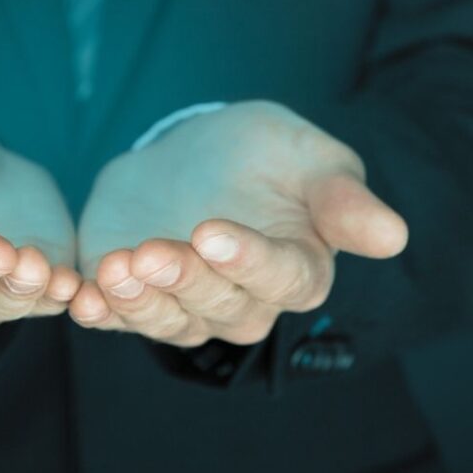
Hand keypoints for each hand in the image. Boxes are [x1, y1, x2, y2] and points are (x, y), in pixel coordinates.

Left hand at [71, 101, 407, 346]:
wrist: (193, 153)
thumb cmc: (261, 154)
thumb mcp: (305, 156)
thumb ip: (340, 196)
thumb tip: (392, 235)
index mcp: (296, 268)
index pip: (282, 279)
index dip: (247, 260)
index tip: (213, 230)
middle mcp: (244, 300)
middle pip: (220, 305)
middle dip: (185, 279)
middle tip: (154, 252)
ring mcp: (187, 305)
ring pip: (169, 319)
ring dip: (140, 300)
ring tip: (115, 268)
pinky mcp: (137, 296)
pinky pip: (121, 318)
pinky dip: (101, 312)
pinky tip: (81, 298)